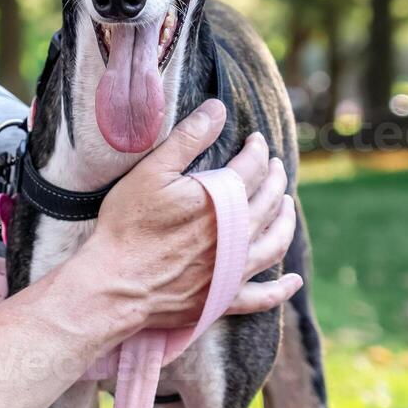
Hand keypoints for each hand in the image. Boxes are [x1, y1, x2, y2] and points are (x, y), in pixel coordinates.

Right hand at [76, 99, 269, 334]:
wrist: (115, 284)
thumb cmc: (128, 225)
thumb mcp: (151, 173)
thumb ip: (188, 139)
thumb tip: (218, 109)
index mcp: (221, 201)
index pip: (252, 168)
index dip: (257, 150)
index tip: (257, 141)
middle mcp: (236, 235)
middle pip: (269, 202)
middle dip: (276, 179)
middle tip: (276, 166)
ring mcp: (233, 270)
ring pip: (274, 242)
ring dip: (285, 221)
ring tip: (286, 206)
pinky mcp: (223, 298)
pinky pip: (262, 296)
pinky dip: (281, 289)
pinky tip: (293, 282)